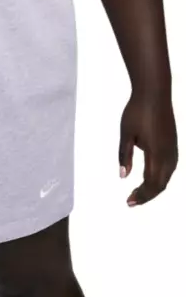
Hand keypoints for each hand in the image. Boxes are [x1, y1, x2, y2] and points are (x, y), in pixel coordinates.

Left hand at [119, 91, 177, 205]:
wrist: (154, 93)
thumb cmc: (136, 112)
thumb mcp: (125, 134)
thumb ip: (124, 155)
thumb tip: (123, 176)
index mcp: (157, 153)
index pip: (152, 183)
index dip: (141, 196)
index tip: (128, 202)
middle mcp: (169, 154)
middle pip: (161, 184)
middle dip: (147, 195)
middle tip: (130, 201)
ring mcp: (173, 148)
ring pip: (167, 176)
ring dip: (154, 187)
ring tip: (139, 193)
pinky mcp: (173, 143)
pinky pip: (169, 168)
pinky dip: (160, 178)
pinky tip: (150, 178)